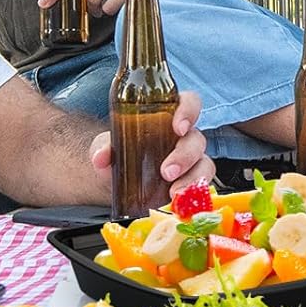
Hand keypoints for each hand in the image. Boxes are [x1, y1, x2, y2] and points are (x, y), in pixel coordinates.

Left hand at [87, 90, 213, 192]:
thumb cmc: (119, 154)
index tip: (178, 127)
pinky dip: (193, 195)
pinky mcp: (190, 183)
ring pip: (204, 163)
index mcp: (169, 117)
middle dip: (185, 156)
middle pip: (196, 139)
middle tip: (166, 172)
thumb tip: (101, 157)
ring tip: (174, 194)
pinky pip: (202, 187)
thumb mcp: (108, 146)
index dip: (188, 111)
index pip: (190, 103)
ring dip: (192, 179)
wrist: (115, 182)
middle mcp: (184, 137)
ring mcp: (190, 161)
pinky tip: (179, 203)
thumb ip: (103, 146)